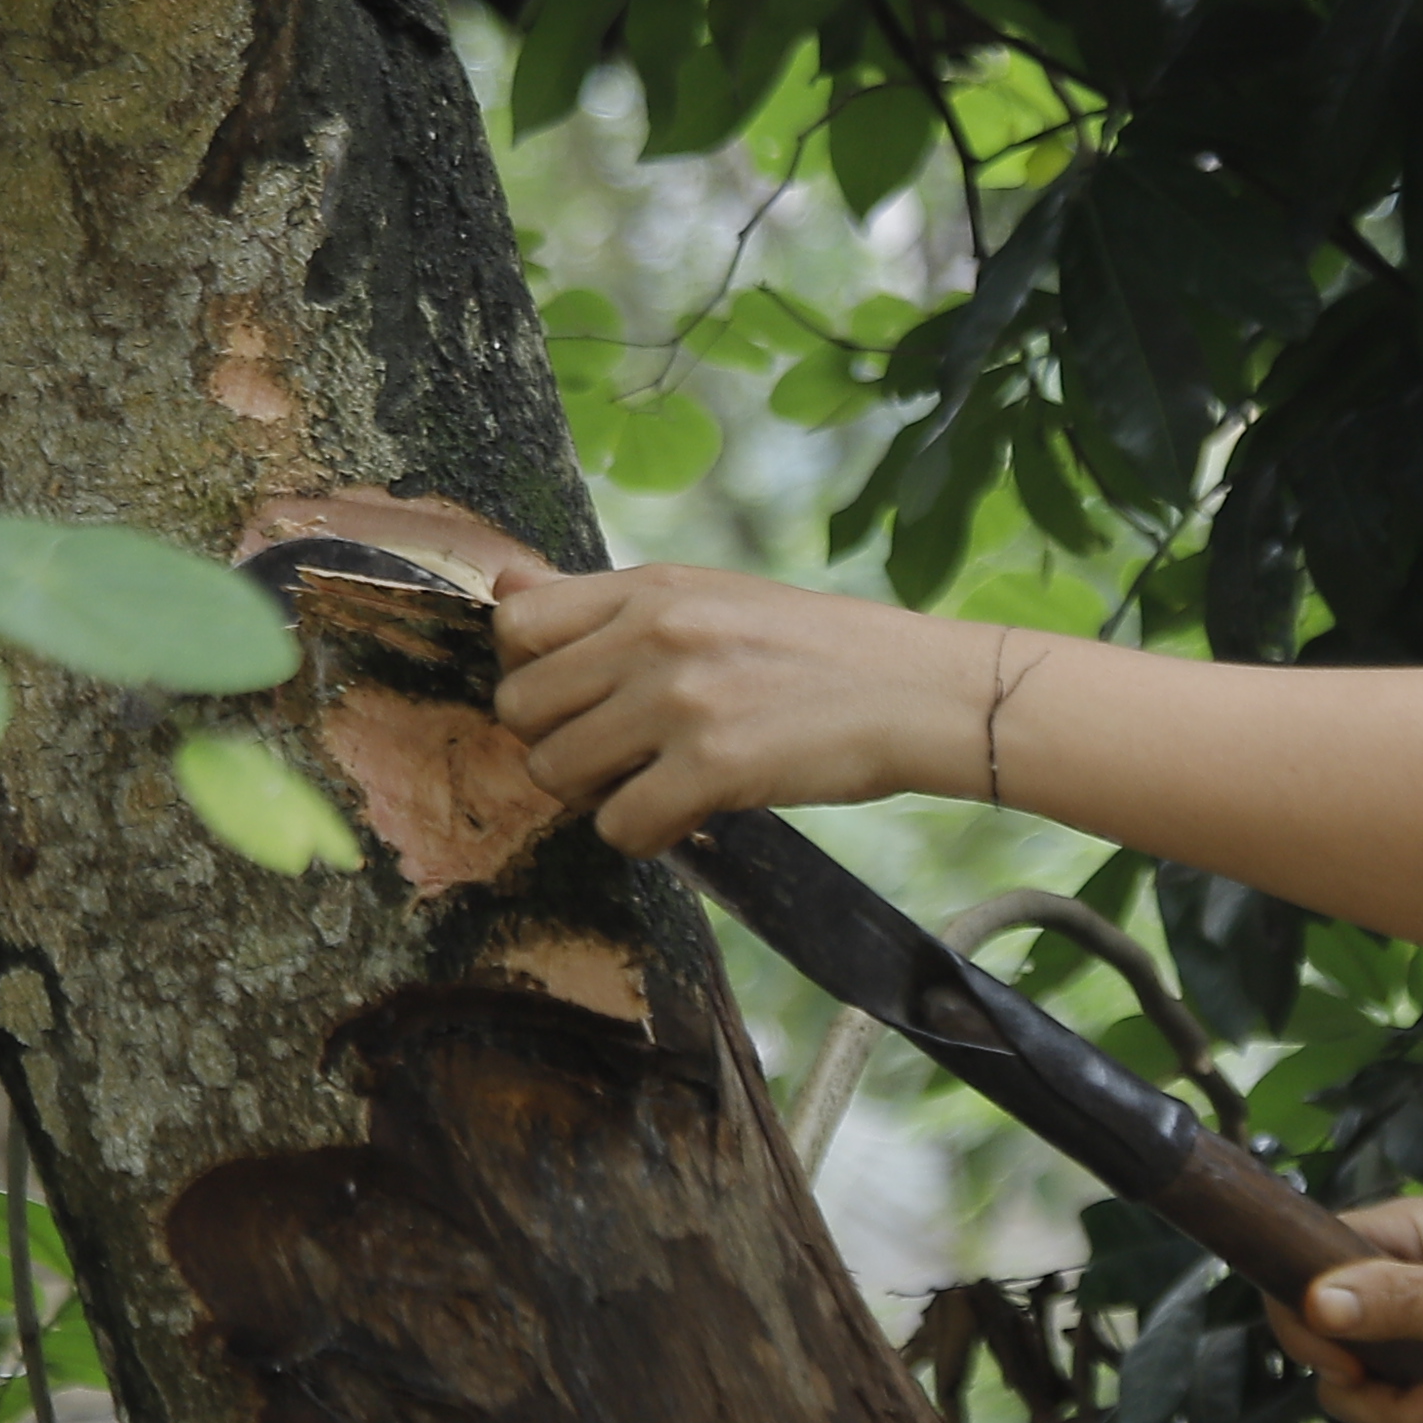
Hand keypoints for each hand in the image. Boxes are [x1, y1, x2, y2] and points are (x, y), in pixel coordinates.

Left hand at [490, 564, 989, 849]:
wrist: (919, 691)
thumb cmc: (818, 650)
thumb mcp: (710, 596)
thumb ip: (607, 603)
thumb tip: (504, 585)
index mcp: (652, 588)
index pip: (516, 625)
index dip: (527, 673)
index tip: (572, 700)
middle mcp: (655, 634)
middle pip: (520, 707)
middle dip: (555, 744)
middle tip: (612, 758)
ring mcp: (681, 700)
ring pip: (557, 771)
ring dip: (594, 796)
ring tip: (649, 788)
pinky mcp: (713, 766)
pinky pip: (619, 825)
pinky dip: (641, 837)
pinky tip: (683, 820)